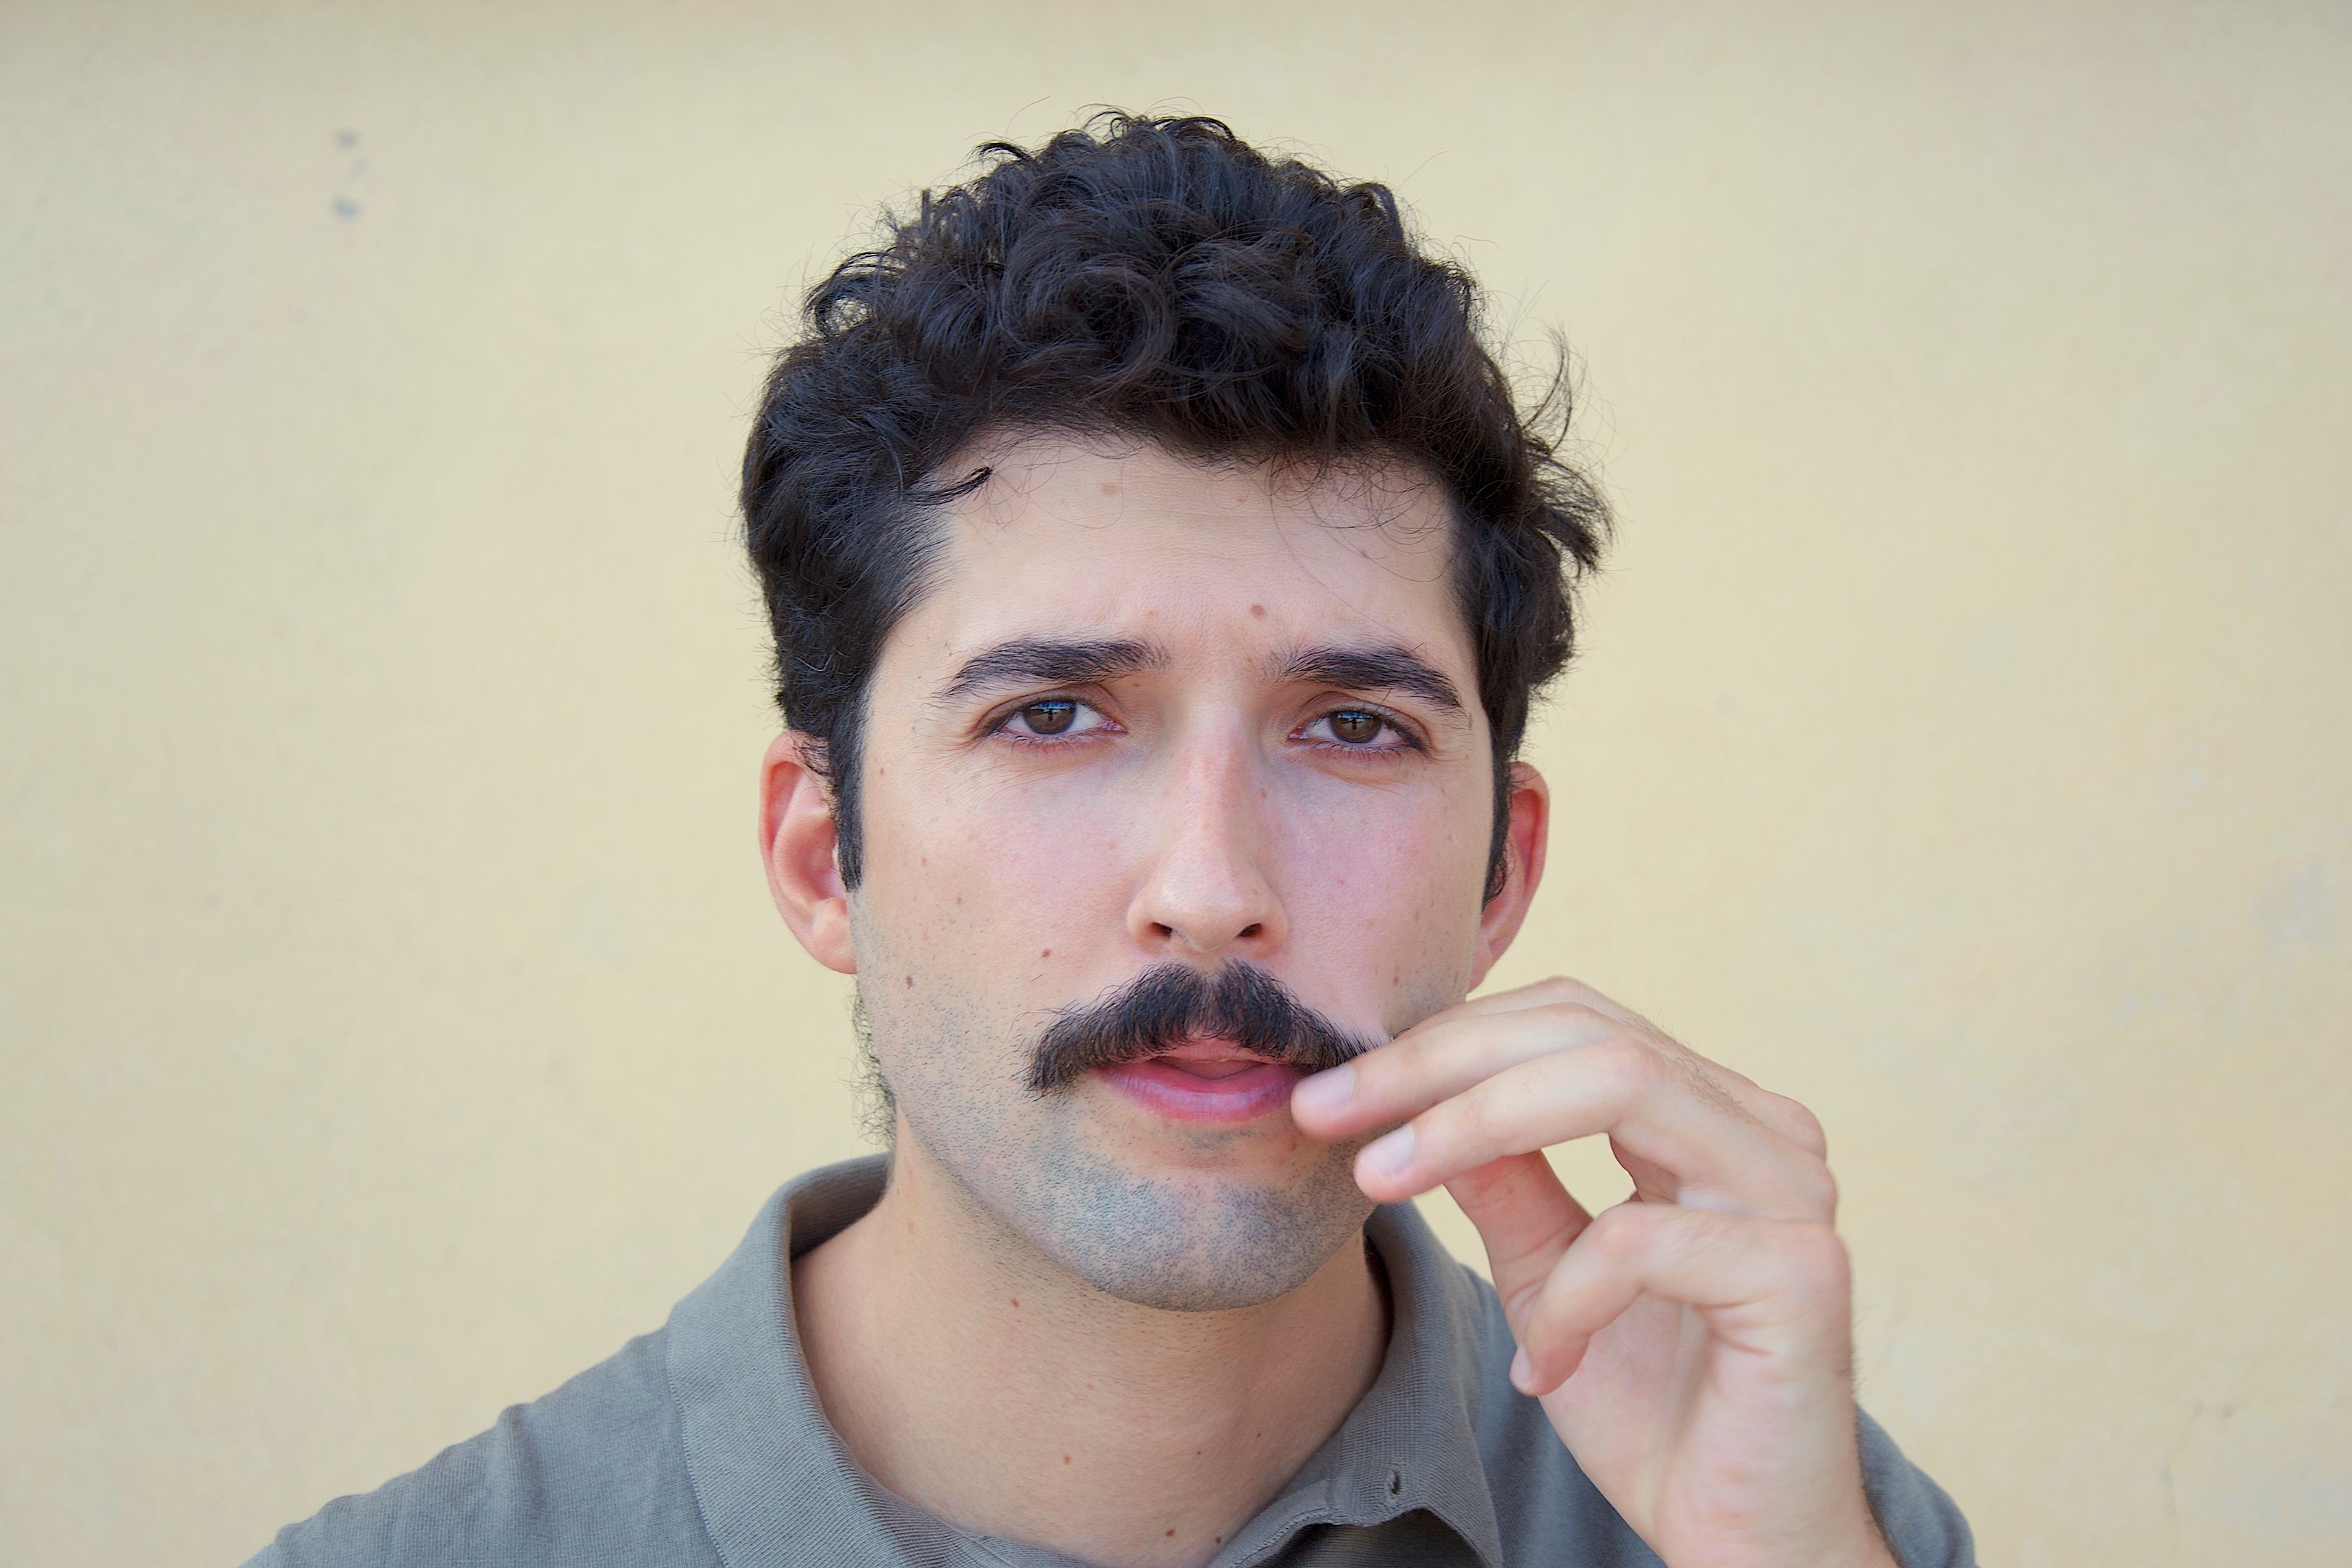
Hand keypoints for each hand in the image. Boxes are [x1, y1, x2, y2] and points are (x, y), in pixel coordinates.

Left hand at [1291, 976, 1896, 1567]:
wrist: (1743, 1548)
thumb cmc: (1659, 1414)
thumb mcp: (1546, 1277)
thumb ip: (1503, 1180)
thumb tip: (1404, 1094)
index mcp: (1715, 1117)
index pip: (1574, 1021)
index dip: (1449, 1039)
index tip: (1335, 1091)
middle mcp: (1769, 1133)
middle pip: (1589, 1031)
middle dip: (1440, 1062)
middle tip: (1327, 1110)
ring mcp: (1797, 1193)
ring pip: (1620, 1085)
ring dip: (1473, 1124)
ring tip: (1381, 1177)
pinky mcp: (1802, 1272)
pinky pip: (1638, 1239)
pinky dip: (1563, 1297)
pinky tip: (1540, 1365)